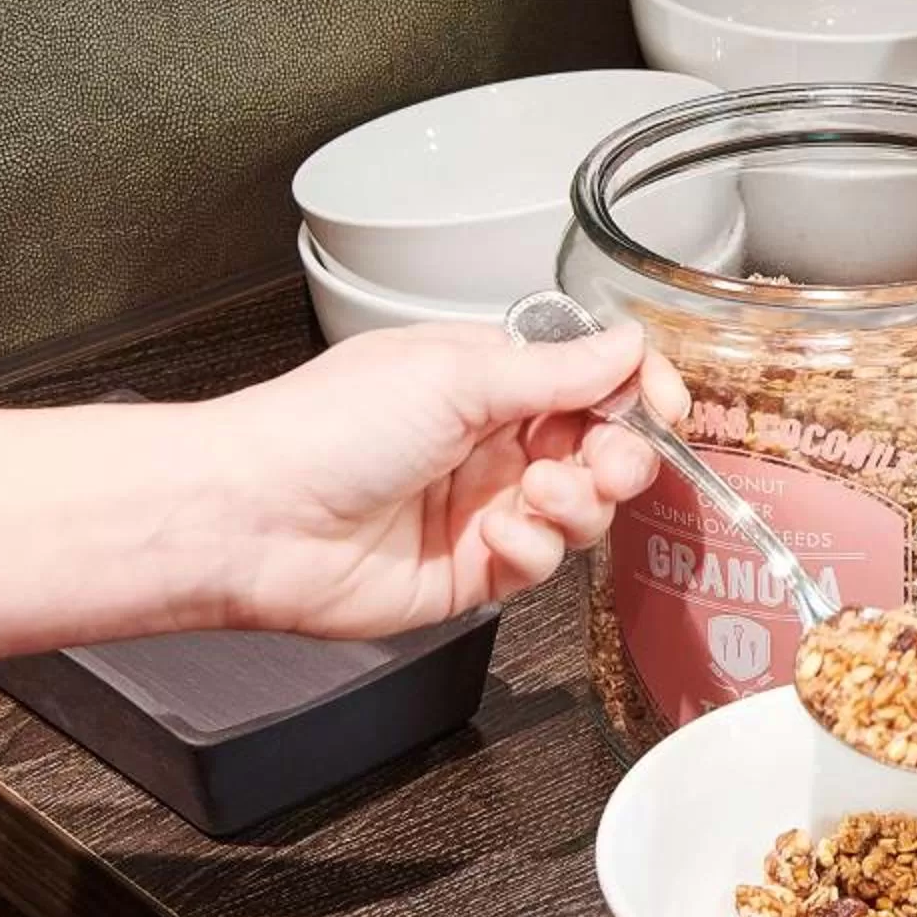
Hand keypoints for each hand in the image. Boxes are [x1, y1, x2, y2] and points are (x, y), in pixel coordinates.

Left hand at [201, 321, 688, 638]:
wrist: (253, 518)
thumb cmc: (322, 430)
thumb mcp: (455, 374)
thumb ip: (556, 369)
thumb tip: (628, 345)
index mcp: (485, 377)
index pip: (591, 377)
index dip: (635, 389)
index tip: (663, 402)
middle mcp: (490, 441)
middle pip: (602, 446)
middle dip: (620, 452)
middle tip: (609, 458)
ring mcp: (484, 506)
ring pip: (583, 509)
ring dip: (577, 500)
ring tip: (536, 493)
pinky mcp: (473, 570)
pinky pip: (542, 562)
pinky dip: (535, 547)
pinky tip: (498, 534)